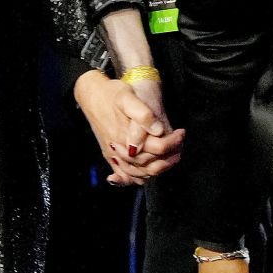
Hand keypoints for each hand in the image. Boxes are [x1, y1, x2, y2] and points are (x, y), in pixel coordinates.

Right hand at [74, 69, 183, 184]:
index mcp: (126, 136)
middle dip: (169, 158)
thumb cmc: (110, 94)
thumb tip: (158, 130)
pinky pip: (123, 175)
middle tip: (179, 145)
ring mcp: (114, 155)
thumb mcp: (127, 97)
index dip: (174, 142)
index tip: (181, 133)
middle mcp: (120, 150)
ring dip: (157, 169)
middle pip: (150, 165)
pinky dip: (134, 179)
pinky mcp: (109, 155)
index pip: (158, 149)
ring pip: (139, 174)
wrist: (90, 94)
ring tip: (169, 157)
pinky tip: (143, 175)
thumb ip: (142, 115)